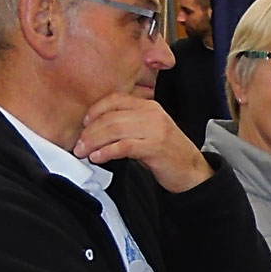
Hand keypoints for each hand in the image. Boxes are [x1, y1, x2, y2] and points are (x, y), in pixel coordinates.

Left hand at [75, 93, 213, 192]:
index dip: (95, 110)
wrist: (192, 171)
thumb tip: (96, 129)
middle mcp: (152, 114)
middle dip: (90, 131)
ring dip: (94, 142)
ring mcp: (156, 130)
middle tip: (78, 144)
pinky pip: (124, 146)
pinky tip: (98, 158)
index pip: (116, 99)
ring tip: (84, 152)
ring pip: (115, 129)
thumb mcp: (148, 132)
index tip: (84, 124)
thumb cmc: (167, 154)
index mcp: (149, 106)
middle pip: (111, 116)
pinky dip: (107, 152)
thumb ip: (128, 125)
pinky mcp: (156, 147)